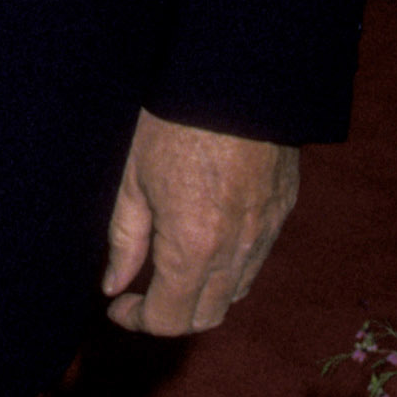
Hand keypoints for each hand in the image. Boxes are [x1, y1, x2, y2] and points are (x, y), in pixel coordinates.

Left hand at [101, 109, 297, 335]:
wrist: (234, 75)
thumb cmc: (172, 120)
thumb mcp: (133, 178)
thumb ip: (124, 239)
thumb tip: (114, 285)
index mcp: (194, 245)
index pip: (171, 319)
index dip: (139, 321)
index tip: (118, 307)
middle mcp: (237, 249)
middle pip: (207, 316)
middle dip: (171, 315)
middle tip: (141, 293)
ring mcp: (266, 231)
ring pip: (236, 291)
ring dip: (202, 293)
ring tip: (170, 265)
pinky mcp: (283, 210)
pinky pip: (256, 258)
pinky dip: (230, 266)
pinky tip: (205, 237)